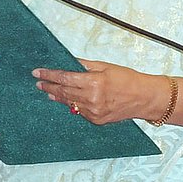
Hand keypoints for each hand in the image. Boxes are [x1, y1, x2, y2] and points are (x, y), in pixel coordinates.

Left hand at [34, 60, 165, 124]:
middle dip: (49, 87)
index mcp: (93, 82)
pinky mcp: (97, 120)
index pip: (64, 78)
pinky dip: (72, 105)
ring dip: (57, 97)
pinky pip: (80, 112)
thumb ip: (84, 65)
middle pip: (63, 92)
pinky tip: (66, 101)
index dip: (49, 75)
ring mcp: (94, 111)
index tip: (37, 72)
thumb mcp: (105, 66)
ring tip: (47, 92)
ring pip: (69, 103)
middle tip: (38, 83)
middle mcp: (92, 98)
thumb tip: (68, 61)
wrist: (145, 98)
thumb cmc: (127, 79)